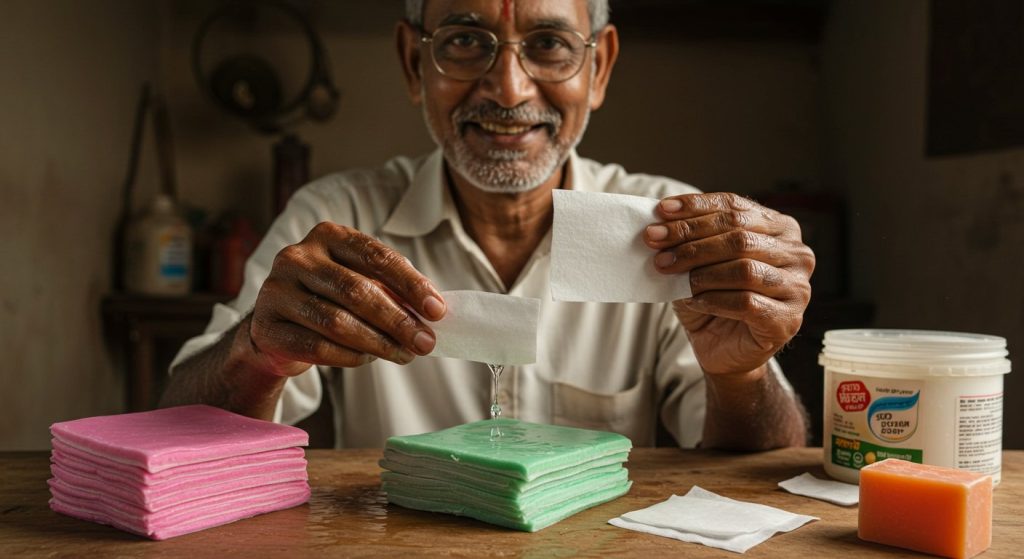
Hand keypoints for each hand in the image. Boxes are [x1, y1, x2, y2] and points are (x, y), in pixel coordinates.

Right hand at [247, 222, 445, 376]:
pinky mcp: (266, 327)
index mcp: (327, 236)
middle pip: (357, 291)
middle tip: (425, 342)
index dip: (410, 284)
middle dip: (398, 320)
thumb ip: (390, 290)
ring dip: (378, 342)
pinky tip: (369, 359)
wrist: (277, 327)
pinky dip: (349, 356)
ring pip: (336, 321)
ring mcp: (276, 291)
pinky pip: (316, 347)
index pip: (375, 256)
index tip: (437, 310)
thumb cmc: (330, 299)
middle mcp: (297, 257)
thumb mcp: (359, 282)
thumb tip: (431, 310)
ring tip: (404, 354)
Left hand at [644, 193, 813, 375]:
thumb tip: (659, 221)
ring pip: (744, 269)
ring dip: (701, 272)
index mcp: (779, 227)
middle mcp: (796, 253)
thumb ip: (688, 238)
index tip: (661, 212)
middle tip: (657, 247)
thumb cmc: (713, 298)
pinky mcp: (787, 319)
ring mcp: (797, 287)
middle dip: (691, 240)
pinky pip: (747, 302)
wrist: (722, 348)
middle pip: (739, 236)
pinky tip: (694, 301)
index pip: (735, 207)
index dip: (696, 208)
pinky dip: (714, 299)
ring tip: (671, 275)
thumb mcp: (698, 261)